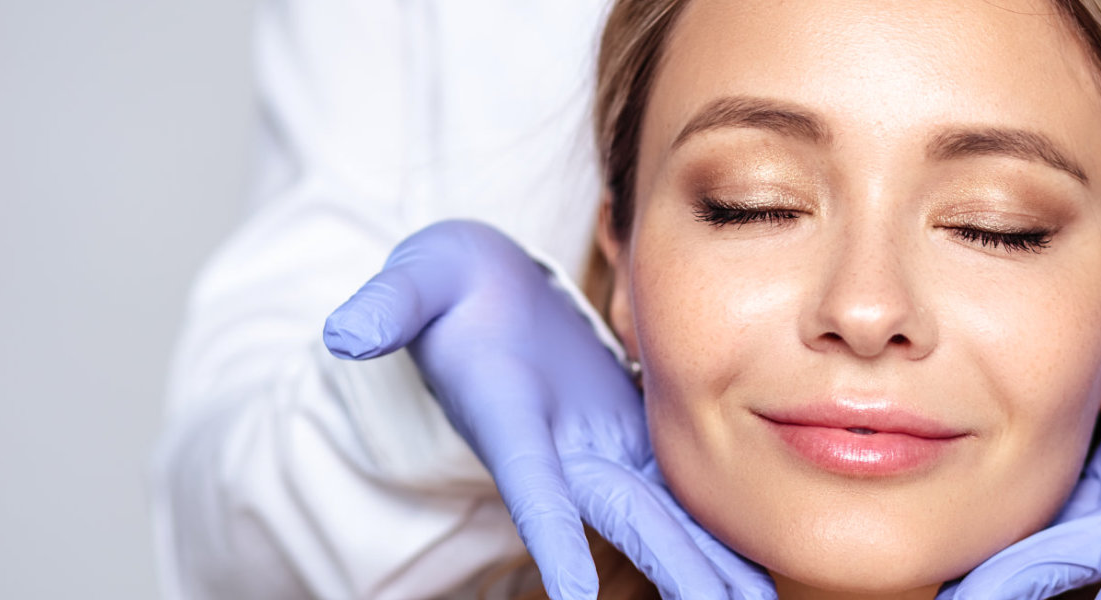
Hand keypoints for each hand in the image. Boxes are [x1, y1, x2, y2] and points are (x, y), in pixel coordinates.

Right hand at [322, 221, 772, 599]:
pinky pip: (681, 487)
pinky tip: (756, 566)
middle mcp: (558, 450)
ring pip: (662, 514)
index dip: (551, 536)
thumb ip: (388, 304)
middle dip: (669, 566)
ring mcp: (598, 447)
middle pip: (622, 517)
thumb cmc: (449, 285)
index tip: (573, 594)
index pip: (530, 484)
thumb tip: (344, 332)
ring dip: (705, 562)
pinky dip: (715, 526)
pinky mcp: (633, 433)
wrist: (486, 293)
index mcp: (508, 418)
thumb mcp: (418, 277)